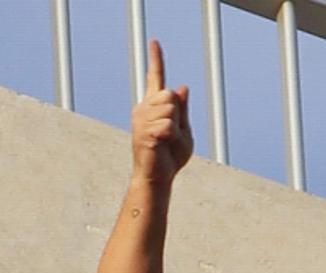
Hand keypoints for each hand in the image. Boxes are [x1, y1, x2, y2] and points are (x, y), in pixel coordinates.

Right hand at [131, 40, 192, 184]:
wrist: (157, 177)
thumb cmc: (169, 157)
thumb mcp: (183, 130)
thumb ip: (183, 110)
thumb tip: (182, 87)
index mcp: (153, 106)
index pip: (156, 78)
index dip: (156, 59)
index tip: (154, 42)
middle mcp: (143, 109)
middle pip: (170, 94)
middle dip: (177, 114)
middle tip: (170, 134)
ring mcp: (141, 120)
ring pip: (170, 109)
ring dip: (175, 127)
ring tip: (165, 141)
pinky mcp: (144, 132)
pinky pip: (169, 126)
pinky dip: (172, 138)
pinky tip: (162, 146)